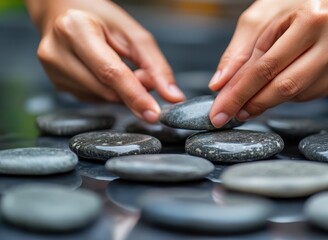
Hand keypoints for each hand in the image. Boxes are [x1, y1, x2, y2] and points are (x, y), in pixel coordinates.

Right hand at [25, 0, 184, 121]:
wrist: (64, 12)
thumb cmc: (100, 18)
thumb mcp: (132, 34)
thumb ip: (156, 66)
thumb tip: (173, 97)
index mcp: (75, 29)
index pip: (110, 72)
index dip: (135, 95)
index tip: (153, 113)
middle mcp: (57, 51)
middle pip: (107, 90)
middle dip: (133, 90)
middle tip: (143, 74)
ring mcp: (52, 70)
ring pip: (102, 98)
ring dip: (121, 91)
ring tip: (120, 65)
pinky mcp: (56, 84)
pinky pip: (93, 99)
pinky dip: (108, 91)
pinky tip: (103, 73)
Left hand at [208, 0, 327, 127]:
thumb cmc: (301, 0)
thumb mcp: (263, 16)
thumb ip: (239, 52)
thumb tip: (220, 85)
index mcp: (313, 19)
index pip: (267, 67)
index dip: (239, 93)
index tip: (220, 111)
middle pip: (286, 86)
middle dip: (253, 104)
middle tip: (231, 113)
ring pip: (300, 94)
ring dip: (271, 99)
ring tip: (254, 95)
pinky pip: (315, 92)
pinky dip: (292, 93)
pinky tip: (282, 83)